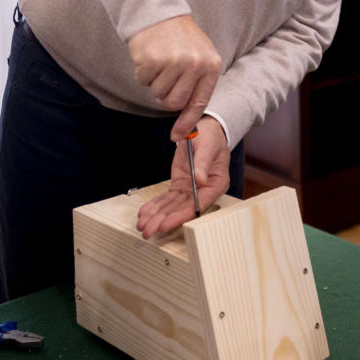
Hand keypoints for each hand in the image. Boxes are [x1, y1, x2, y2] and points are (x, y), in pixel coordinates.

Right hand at [128, 15, 221, 139]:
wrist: (160, 13)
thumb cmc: (181, 39)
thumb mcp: (200, 57)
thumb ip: (198, 84)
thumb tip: (187, 118)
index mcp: (211, 65)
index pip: (199, 103)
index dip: (187, 123)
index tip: (177, 136)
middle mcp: (195, 65)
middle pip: (174, 103)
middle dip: (166, 96)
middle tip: (165, 79)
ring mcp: (174, 62)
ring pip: (158, 93)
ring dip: (154, 82)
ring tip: (160, 62)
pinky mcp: (153, 59)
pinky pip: (143, 81)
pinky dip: (143, 72)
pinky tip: (150, 56)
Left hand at [135, 116, 229, 237]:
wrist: (205, 130)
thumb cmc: (211, 137)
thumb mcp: (207, 146)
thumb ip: (203, 162)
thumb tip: (200, 180)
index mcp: (216, 183)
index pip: (199, 204)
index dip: (181, 215)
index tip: (166, 223)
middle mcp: (204, 191)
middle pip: (183, 209)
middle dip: (164, 220)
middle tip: (148, 230)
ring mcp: (191, 189)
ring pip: (173, 206)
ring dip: (157, 216)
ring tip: (143, 225)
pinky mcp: (181, 185)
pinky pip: (167, 198)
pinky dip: (155, 206)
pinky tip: (145, 213)